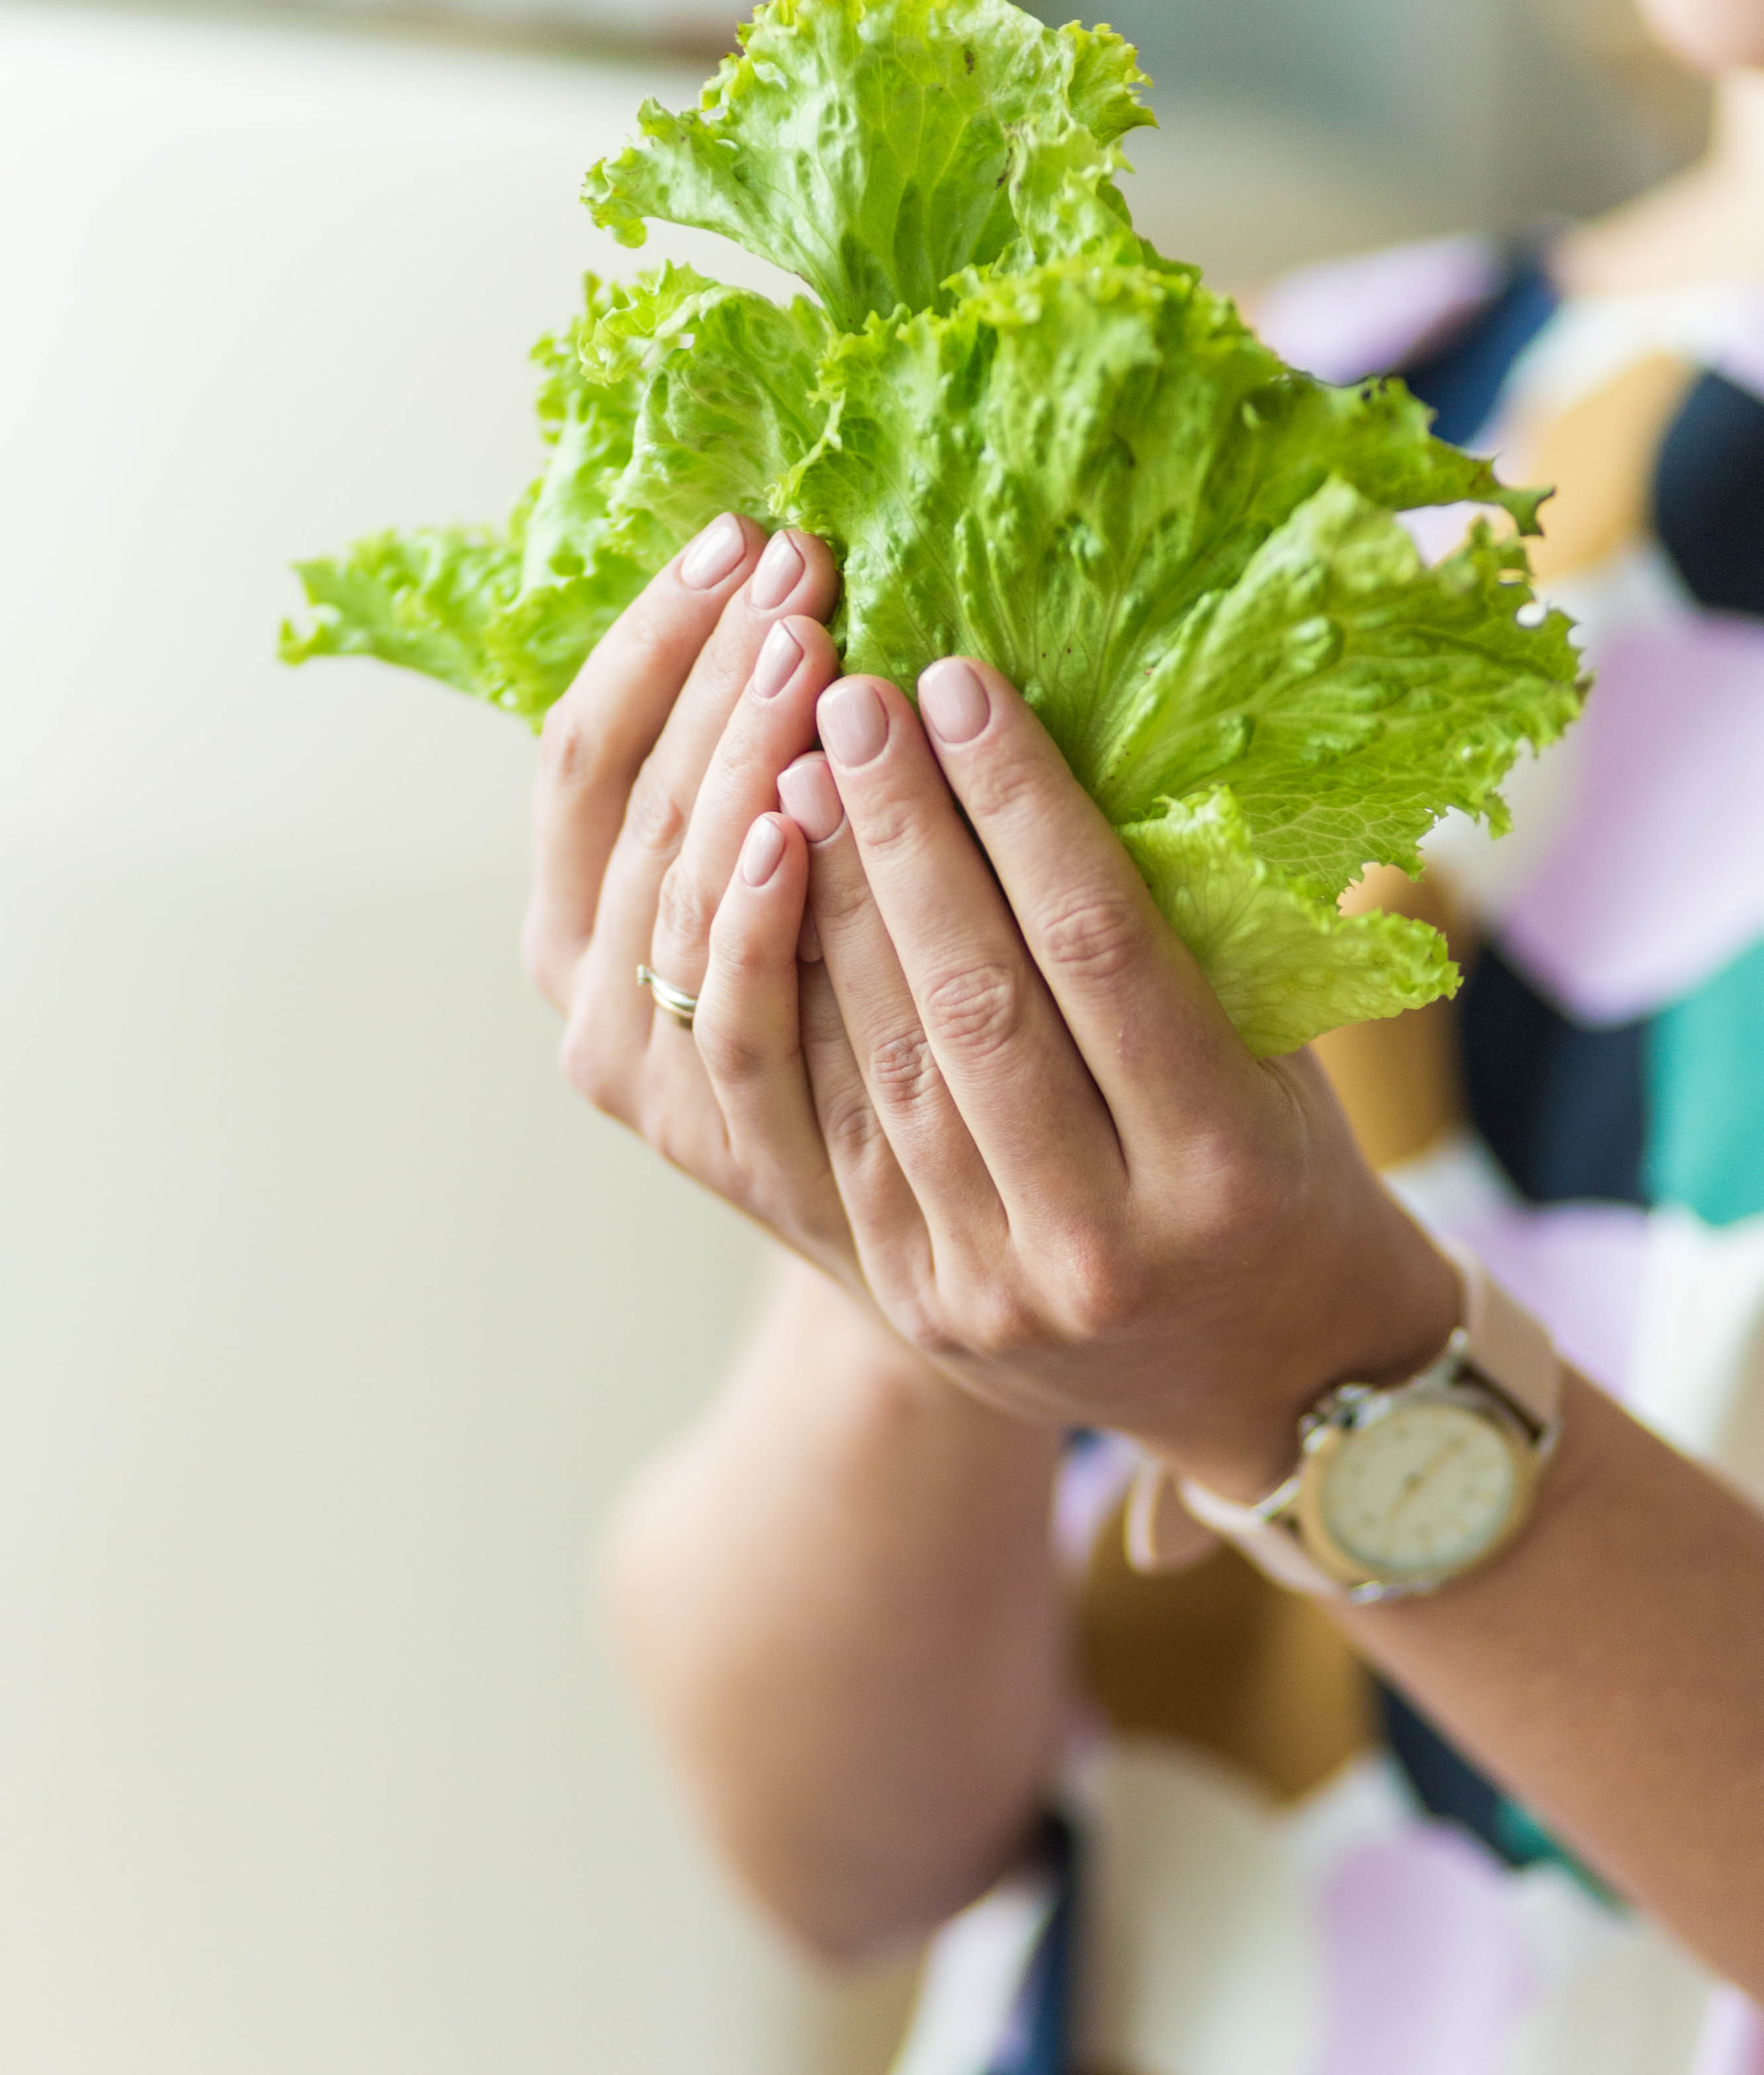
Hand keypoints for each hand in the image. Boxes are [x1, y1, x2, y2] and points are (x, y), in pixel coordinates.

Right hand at [521, 511, 859, 1286]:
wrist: (914, 1232)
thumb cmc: (860, 1029)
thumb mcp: (788, 895)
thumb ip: (765, 781)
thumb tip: (809, 584)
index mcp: (572, 913)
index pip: (585, 748)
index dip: (653, 636)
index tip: (742, 532)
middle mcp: (584, 993)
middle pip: (635, 802)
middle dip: (713, 670)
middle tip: (800, 569)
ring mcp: (648, 1077)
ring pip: (674, 892)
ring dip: (735, 758)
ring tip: (804, 650)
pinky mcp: (729, 1147)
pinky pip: (733, 1014)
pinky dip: (754, 916)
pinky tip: (796, 822)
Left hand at [729, 656, 1458, 1496]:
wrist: (1280, 1389)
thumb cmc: (1288, 1177)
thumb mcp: (1280, 1063)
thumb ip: (1193, 942)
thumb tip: (1081, 747)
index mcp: (1225, 1167)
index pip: (1098, 948)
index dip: (1019, 807)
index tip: (961, 686)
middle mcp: (1102, 1242)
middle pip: (973, 1003)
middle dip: (901, 837)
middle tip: (849, 700)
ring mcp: (996, 1289)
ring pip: (886, 1066)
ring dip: (829, 911)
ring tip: (793, 776)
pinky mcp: (923, 1305)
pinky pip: (838, 1135)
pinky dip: (802, 1013)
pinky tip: (773, 903)